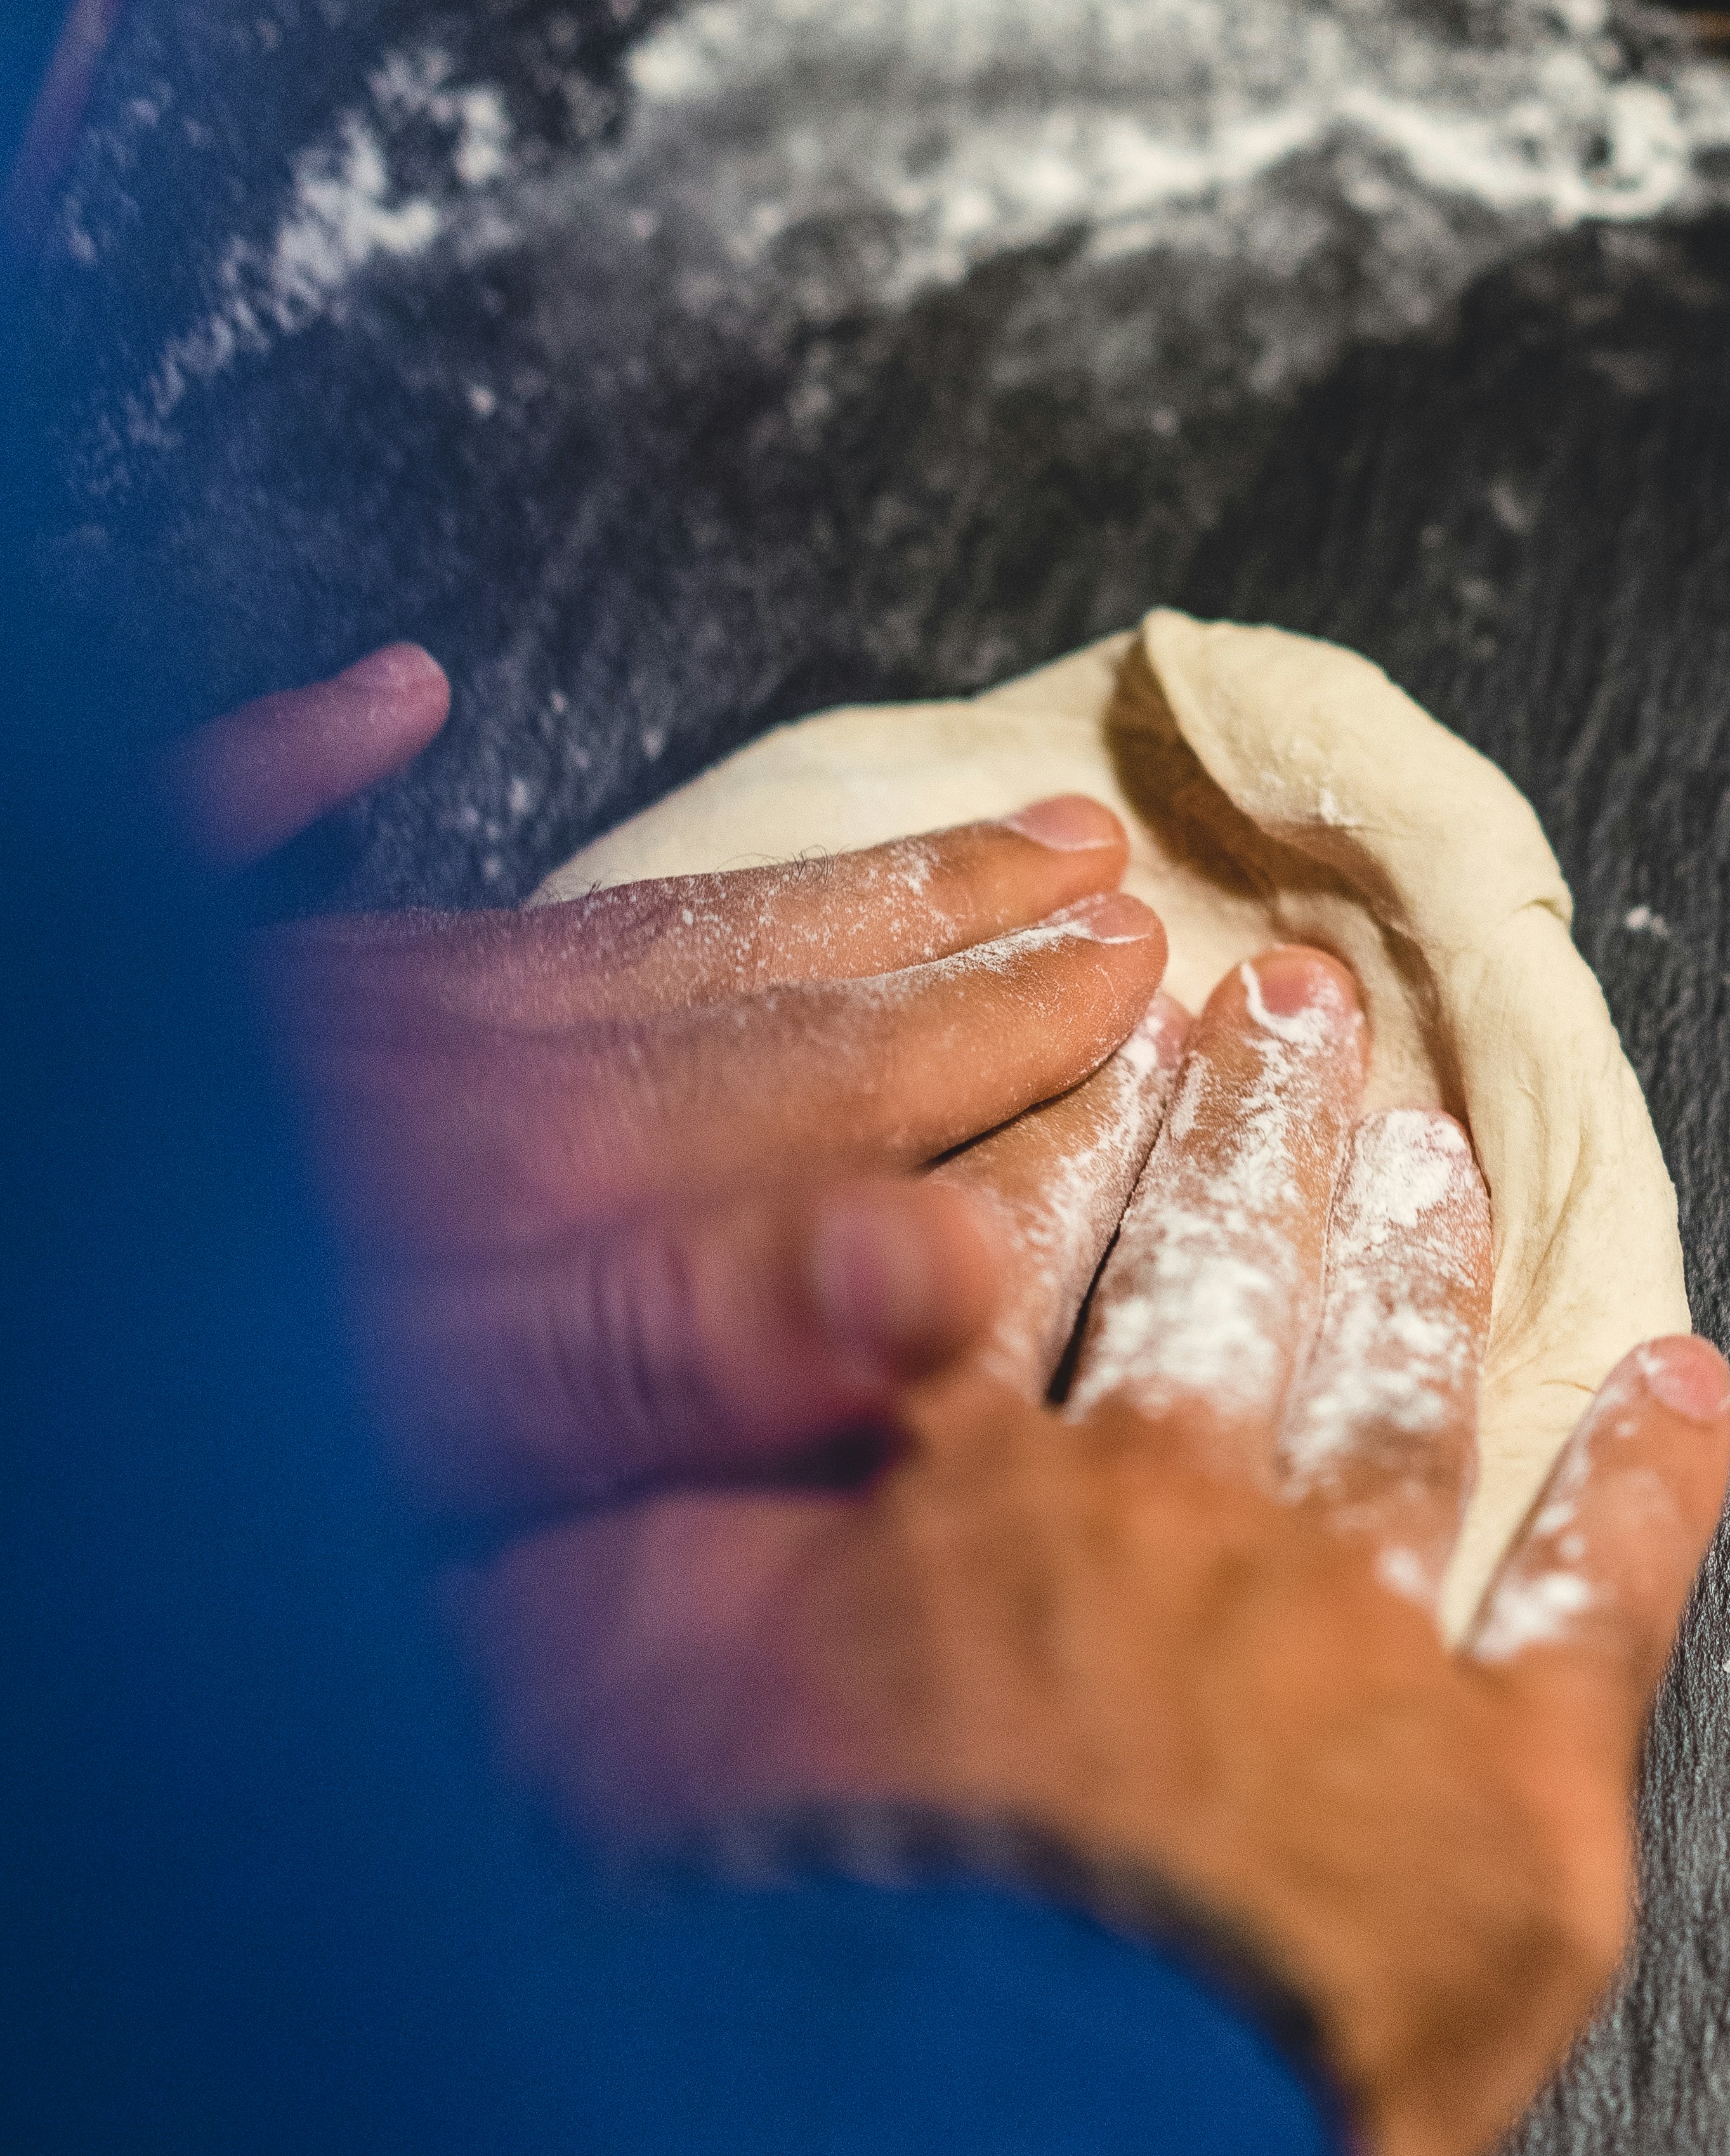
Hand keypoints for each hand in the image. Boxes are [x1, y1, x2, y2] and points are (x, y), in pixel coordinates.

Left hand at [164, 644, 1172, 1505]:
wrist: (4, 1263)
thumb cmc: (208, 1392)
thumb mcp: (458, 1413)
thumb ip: (688, 1340)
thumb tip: (955, 1274)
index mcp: (560, 1171)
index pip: (832, 1080)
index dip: (997, 1030)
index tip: (1145, 970)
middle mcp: (479, 1061)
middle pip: (752, 974)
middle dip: (939, 924)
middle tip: (1093, 858)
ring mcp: (347, 1013)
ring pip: (607, 919)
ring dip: (779, 873)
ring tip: (929, 822)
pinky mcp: (202, 996)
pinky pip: (249, 829)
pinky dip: (322, 756)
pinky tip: (394, 697)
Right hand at [450, 949, 1729, 2155]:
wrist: (967, 2140)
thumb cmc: (773, 1938)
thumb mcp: (592, 1689)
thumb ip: (636, 1527)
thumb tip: (640, 1408)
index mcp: (957, 1492)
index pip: (1015, 1259)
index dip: (1057, 1141)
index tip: (1097, 1045)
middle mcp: (1168, 1524)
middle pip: (1222, 1280)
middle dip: (1252, 1134)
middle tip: (1285, 1012)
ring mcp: (1351, 1639)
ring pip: (1397, 1394)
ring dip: (1415, 1262)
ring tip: (1435, 1160)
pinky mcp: (1508, 1793)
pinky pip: (1598, 1597)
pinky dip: (1646, 1486)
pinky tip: (1680, 1393)